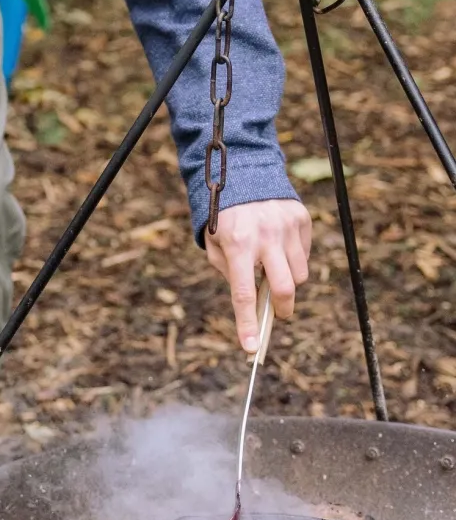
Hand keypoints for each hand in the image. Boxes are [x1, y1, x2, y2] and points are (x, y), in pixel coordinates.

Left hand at [205, 199, 311, 352]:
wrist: (242, 170)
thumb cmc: (224, 214)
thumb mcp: (215, 242)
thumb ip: (229, 272)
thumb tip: (251, 301)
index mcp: (236, 243)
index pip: (243, 293)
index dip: (247, 324)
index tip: (251, 349)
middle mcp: (265, 236)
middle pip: (284, 289)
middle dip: (281, 310)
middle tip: (277, 315)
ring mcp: (287, 227)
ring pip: (299, 275)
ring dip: (288, 282)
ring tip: (272, 268)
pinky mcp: (301, 219)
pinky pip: (303, 254)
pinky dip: (293, 259)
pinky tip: (279, 246)